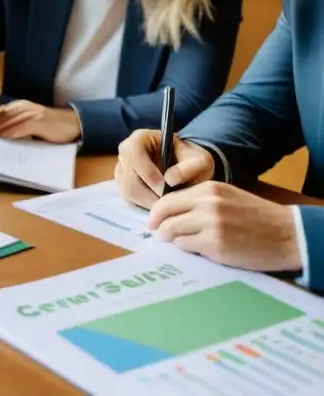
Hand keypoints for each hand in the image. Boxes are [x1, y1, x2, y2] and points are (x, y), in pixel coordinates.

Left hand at [0, 101, 80, 143]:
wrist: (71, 123)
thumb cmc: (48, 126)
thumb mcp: (28, 122)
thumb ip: (13, 124)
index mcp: (18, 106)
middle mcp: (22, 107)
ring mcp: (31, 113)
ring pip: (8, 121)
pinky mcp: (39, 121)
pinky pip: (21, 127)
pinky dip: (11, 133)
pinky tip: (3, 138)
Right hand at [115, 130, 215, 209]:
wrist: (187, 165)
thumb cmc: (191, 159)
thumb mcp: (200, 160)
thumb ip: (189, 168)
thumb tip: (169, 180)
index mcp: (139, 139)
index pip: (134, 156)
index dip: (149, 174)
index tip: (167, 187)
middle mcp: (125, 153)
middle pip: (129, 179)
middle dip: (150, 194)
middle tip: (170, 202)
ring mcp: (122, 170)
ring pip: (128, 192)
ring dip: (148, 202)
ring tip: (167, 204)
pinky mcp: (123, 185)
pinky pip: (129, 200)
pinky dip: (145, 205)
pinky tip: (161, 205)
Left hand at [147, 181, 302, 272]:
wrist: (287, 234)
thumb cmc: (258, 217)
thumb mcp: (227, 198)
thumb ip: (200, 201)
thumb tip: (171, 213)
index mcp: (208, 189)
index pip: (168, 199)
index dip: (156, 213)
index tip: (153, 222)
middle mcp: (206, 204)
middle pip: (165, 214)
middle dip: (158, 226)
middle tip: (159, 235)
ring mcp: (210, 224)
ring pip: (172, 231)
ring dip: (173, 239)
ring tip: (181, 243)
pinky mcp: (215, 245)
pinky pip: (186, 247)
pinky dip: (187, 249)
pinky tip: (198, 249)